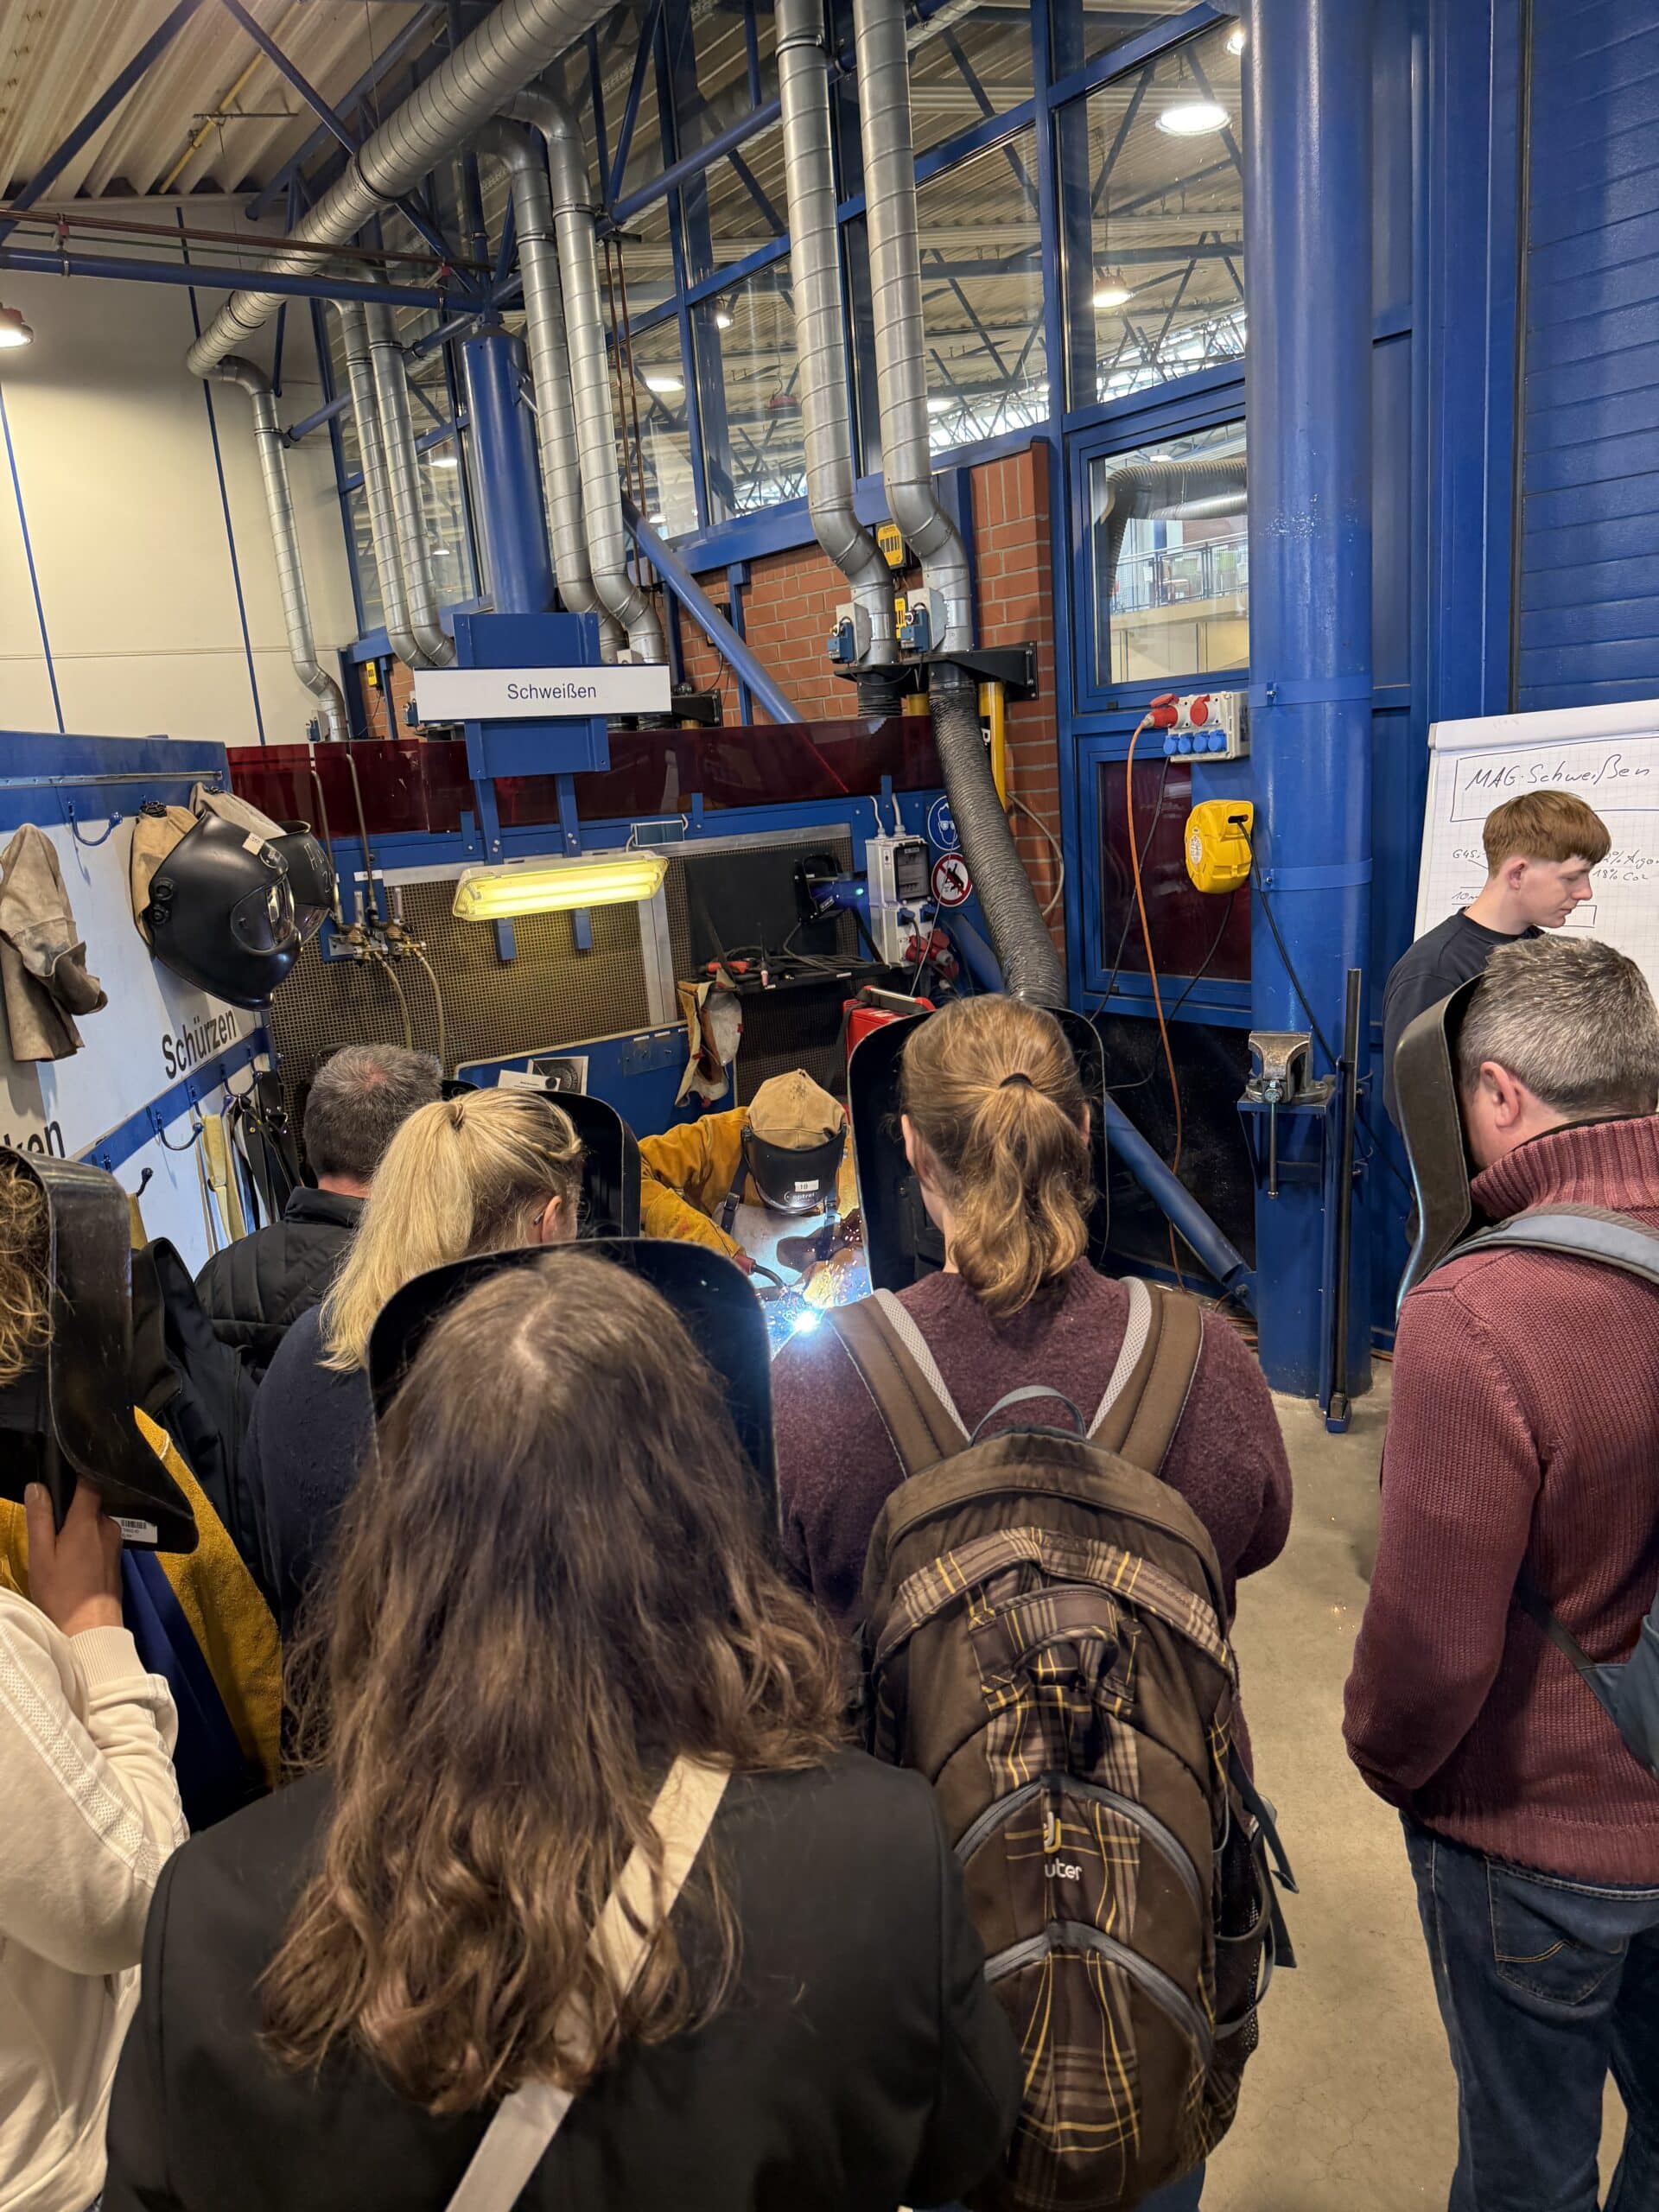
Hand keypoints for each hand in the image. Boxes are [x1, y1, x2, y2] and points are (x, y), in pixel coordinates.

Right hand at [24, 1481, 123, 1638]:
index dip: (76, 1476)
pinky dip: (87, 1545)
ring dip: (79, 1531)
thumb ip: (40, 1518)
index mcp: (88, 1521)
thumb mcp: (41, 1555)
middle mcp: (107, 1526)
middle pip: (90, 1505)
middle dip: (71, 1512)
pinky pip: (101, 1540)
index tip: (61, 1478)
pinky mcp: (117, 1558)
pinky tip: (74, 1564)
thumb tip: (37, 1486)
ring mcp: (116, 1543)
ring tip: (60, 1553)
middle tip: (51, 1533)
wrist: (91, 1629)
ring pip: (95, 1524)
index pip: (89, 1482)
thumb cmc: (62, 1593)